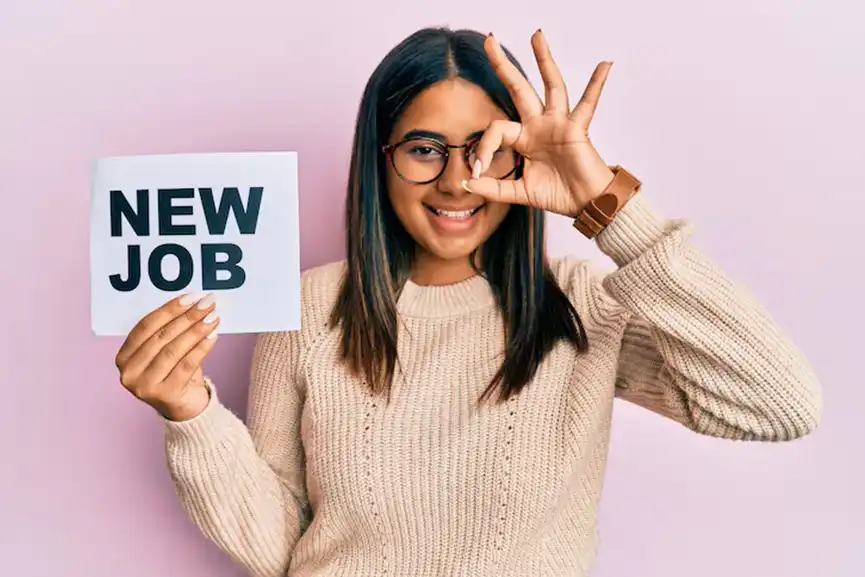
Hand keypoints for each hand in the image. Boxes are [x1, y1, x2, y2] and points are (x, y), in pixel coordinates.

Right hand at [115, 293, 219, 421]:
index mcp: (124, 356)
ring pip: (173, 350)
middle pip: (161, 337)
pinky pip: (186, 365)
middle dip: (187, 317)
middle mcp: (129, 372)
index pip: (146, 326)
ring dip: (196, 330)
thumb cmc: (176, 373)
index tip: (192, 297)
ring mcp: (145, 386)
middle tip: (207, 303)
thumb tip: (194, 302)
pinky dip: (201, 348)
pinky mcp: (164, 395)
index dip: (169, 309)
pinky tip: (213, 336)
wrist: (185, 408)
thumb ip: (170, 330)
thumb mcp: (166, 350)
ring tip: (213, 317)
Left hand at [462, 30, 614, 217]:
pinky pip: (587, 104)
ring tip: (537, 36)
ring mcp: (558, 124)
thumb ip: (494, 188)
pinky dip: (597, 84)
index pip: (496, 129)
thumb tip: (467, 184)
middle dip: (503, 66)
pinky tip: (604, 64)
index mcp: (524, 138)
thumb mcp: (519, 192)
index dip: (483, 148)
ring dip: (544, 60)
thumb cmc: (558, 194)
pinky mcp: (576, 129)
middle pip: (519, 88)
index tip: (477, 171)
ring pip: (551, 86)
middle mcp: (539, 125)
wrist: (585, 204)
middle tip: (489, 40)